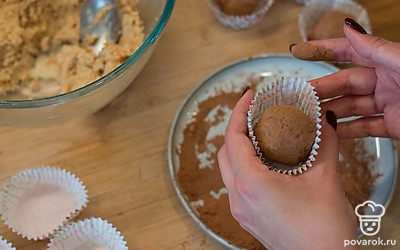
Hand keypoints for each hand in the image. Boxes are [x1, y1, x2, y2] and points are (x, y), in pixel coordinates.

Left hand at [217, 90, 357, 249]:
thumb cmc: (324, 231)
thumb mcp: (325, 179)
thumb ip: (323, 144)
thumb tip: (323, 121)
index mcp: (251, 184)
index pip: (233, 138)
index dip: (239, 112)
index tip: (249, 97)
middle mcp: (239, 198)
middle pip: (225, 152)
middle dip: (238, 129)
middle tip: (256, 114)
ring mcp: (241, 211)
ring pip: (229, 169)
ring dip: (240, 148)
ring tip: (261, 135)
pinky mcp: (249, 218)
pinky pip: (237, 185)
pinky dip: (245, 167)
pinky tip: (267, 162)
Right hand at [291, 19, 399, 138]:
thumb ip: (376, 48)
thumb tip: (348, 26)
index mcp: (388, 60)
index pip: (348, 51)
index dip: (323, 50)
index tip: (299, 51)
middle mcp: (385, 80)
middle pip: (344, 83)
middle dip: (321, 89)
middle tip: (299, 97)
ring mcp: (388, 103)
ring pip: (350, 107)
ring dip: (330, 113)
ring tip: (308, 118)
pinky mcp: (393, 125)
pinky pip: (364, 127)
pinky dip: (347, 131)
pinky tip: (329, 134)